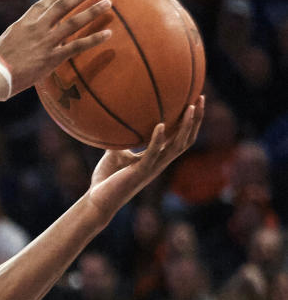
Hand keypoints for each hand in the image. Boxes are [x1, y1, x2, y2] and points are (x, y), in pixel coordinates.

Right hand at [0, 0, 113, 94]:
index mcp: (22, 25)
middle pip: (63, 6)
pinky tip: (108, 34)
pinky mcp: (52, 57)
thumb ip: (1, 42)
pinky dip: (93, 39)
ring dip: (93, 11)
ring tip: (108, 3)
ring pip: (74, 22)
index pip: (40, 6)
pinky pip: (77, 46)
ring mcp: (46, 42)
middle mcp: (37, 28)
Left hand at [85, 99, 203, 218]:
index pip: (181, 138)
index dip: (190, 121)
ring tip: (190, 107)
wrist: (98, 201)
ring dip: (185, 126)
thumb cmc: (107, 178)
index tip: (195, 100)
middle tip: (200, 98)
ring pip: (177, 146)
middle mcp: (160, 162)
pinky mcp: (140, 172)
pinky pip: (153, 154)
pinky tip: (160, 125)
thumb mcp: (115, 153)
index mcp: (158, 158)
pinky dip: (158, 139)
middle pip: (187, 139)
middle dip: (196, 119)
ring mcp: (152, 168)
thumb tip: (117, 119)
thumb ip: (121, 139)